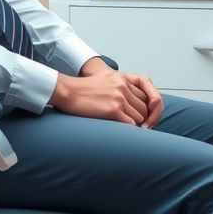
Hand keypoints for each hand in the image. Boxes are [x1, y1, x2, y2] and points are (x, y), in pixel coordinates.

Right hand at [49, 57, 163, 127]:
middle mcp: (123, 87)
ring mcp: (119, 98)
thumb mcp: (104, 82)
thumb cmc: (81, 90)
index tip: (142, 120)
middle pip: (145, 108)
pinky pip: (131, 124)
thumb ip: (118, 89)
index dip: (145, 110)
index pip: (145, 96)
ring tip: (128, 133)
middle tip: (138, 130)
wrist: (67, 91)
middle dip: (143, 120)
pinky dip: (130, 131)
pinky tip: (124, 133)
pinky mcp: (113, 109)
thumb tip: (127, 107)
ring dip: (136, 127)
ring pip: (140, 118)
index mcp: (122, 79)